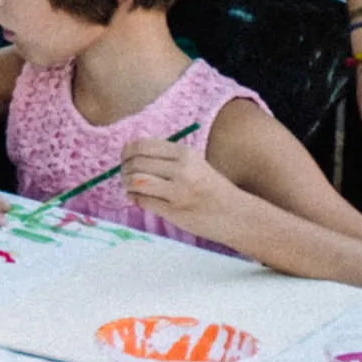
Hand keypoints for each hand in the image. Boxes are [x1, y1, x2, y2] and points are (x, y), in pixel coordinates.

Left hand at [115, 134, 245, 238]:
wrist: (237, 215)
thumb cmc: (214, 190)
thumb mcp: (195, 165)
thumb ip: (167, 159)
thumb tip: (132, 156)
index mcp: (185, 154)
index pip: (142, 146)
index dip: (127, 152)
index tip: (125, 158)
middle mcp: (181, 169)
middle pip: (135, 163)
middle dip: (124, 169)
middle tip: (124, 175)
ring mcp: (177, 191)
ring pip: (135, 181)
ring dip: (127, 184)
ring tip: (131, 187)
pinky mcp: (174, 211)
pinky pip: (142, 200)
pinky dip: (135, 198)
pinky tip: (138, 198)